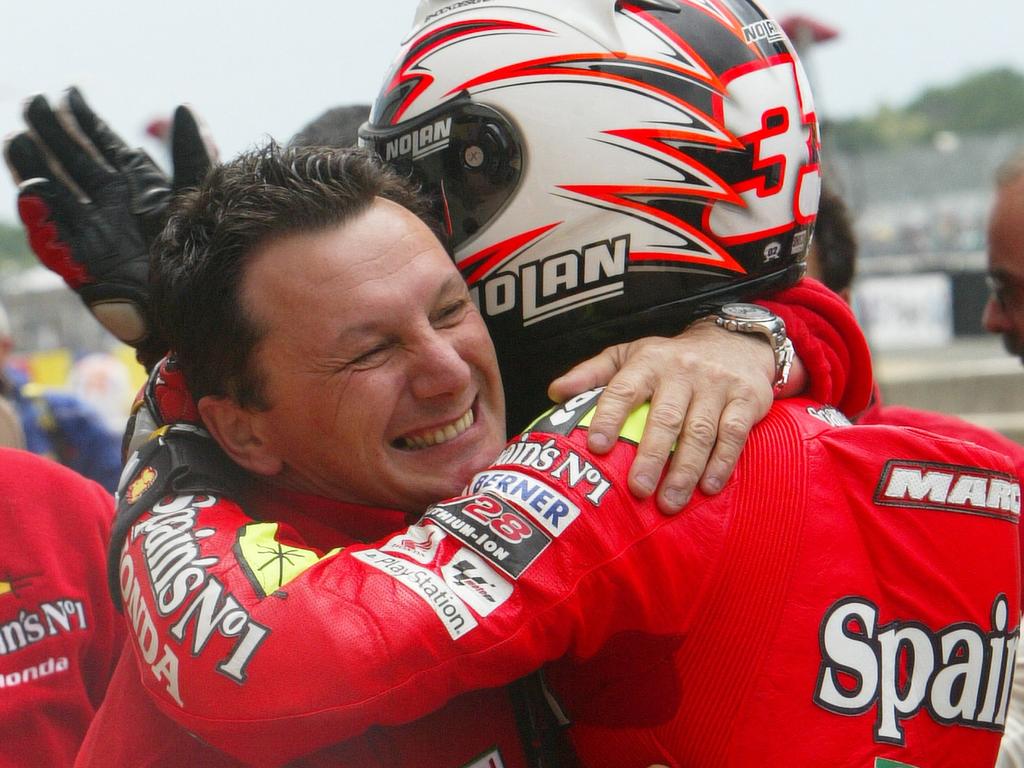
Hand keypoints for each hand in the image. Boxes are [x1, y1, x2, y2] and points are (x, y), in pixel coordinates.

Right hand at [4, 87, 215, 367]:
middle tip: (33, 103)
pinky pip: (56, 240)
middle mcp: (113, 206)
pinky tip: (35, 192)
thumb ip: (190, 154)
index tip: (70, 93)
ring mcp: (96, 234)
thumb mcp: (199, 195)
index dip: (85, 121)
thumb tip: (182, 106)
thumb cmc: (206, 251)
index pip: (104, 146)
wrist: (205, 304)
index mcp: (140, 188)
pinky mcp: (86, 265)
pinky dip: (44, 219)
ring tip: (18, 140)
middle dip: (52, 135)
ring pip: (56, 196)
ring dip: (35, 168)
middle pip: (74, 164)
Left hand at [548, 322, 776, 513]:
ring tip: (669, 503)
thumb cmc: (671, 358)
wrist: (736, 341)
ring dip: (684, 470)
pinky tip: (708, 488)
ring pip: (700, 431)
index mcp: (648, 362)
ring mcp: (717, 385)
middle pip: (665, 417)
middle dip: (650, 455)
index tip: (598, 446)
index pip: (625, 388)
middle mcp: (682, 371)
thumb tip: (555, 393)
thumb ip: (592, 374)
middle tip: (637, 490)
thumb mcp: (630, 355)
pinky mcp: (747, 399)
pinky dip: (721, 464)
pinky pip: (733, 434)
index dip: (610, 416)